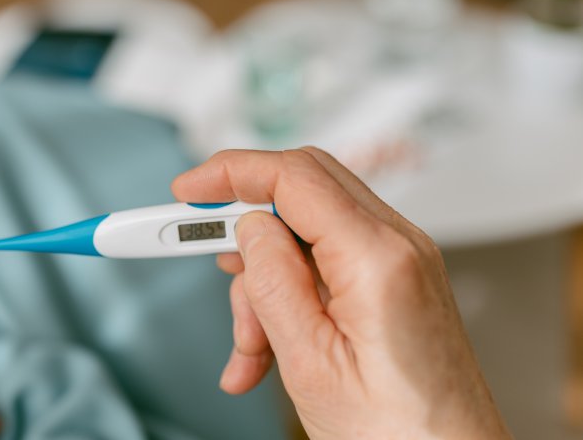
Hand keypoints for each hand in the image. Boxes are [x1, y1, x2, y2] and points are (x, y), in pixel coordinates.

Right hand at [172, 148, 510, 438]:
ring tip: (250, 345)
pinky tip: (267, 351)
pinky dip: (286, 296)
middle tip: (200, 252)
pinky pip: (322, 265)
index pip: (294, 177)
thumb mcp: (310, 364)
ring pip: (304, 234)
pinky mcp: (391, 282)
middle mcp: (398, 246)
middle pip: (300, 191)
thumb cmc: (399, 435)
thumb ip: (273, 282)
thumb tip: (250, 228)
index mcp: (379, 259)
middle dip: (243, 226)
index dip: (231, 172)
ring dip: (262, 280)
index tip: (187, 188)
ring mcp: (398, 262)